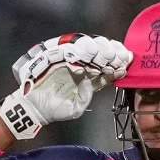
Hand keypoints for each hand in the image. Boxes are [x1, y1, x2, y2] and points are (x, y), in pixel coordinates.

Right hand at [0, 33, 132, 138]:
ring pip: (88, 50)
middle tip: (117, 58)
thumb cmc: (55, 110)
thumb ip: (85, 98)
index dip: (117, 67)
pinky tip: (89, 54)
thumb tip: (88, 81)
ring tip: (106, 56)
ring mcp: (70, 62)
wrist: (34, 107)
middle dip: (111, 55)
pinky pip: (69, 50)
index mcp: (90, 80)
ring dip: (99, 51)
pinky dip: (79, 50)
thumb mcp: (75, 109)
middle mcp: (82, 69)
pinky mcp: (57, 58)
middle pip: (101, 56)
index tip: (125, 65)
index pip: (107, 71)